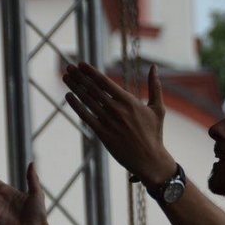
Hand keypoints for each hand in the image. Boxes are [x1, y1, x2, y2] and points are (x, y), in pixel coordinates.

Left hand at [63, 62, 175, 186]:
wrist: (149, 159)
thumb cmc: (154, 134)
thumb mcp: (157, 108)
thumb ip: (155, 86)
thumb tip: (154, 66)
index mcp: (129, 102)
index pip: (106, 82)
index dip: (91, 72)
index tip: (81, 64)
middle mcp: (117, 110)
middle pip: (93, 89)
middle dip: (80, 76)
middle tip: (69, 67)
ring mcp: (109, 122)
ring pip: (88, 101)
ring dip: (75, 87)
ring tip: (66, 77)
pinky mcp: (103, 134)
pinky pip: (86, 117)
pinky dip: (76, 106)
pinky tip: (69, 96)